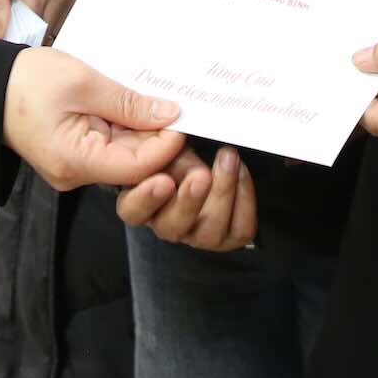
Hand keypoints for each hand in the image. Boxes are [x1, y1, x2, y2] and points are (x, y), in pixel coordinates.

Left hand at [0, 0, 76, 39]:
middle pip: (42, 37)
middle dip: (22, 37)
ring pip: (52, 33)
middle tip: (5, 19)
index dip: (10, 41)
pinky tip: (31, 11)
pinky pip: (59, 24)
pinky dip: (43, 24)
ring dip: (34, 31)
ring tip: (18, 12)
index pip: (28, 35)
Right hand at [2, 48, 183, 190]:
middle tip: (188, 111)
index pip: (138, 167)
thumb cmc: (25, 81)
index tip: (185, 116)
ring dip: (148, 131)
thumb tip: (170, 114)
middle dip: (163, 140)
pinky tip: (143, 105)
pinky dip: (130, 127)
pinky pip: (112, 145)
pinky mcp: (76, 153)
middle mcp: (77, 174)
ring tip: (167, 103)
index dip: (168, 144)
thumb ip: (127, 102)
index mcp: (75, 162)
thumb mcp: (82, 82)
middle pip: (135, 165)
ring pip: (127, 155)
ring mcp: (76, 165)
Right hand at [115, 146, 258, 250]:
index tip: (164, 180)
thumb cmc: (180, 151)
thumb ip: (166, 148)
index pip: (133, 211)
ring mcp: (198, 235)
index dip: (147, 199)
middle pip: (174, 226)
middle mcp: (167, 225)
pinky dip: (244, 198)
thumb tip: (177, 141)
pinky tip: (241, 171)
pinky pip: (241, 228)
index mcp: (142, 203)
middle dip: (190, 200)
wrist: (209, 157)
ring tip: (228, 158)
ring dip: (223, 192)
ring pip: (210, 232)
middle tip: (201, 174)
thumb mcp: (167, 145)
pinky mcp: (229, 236)